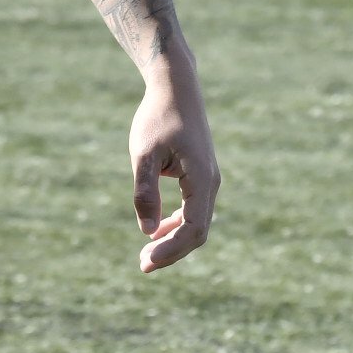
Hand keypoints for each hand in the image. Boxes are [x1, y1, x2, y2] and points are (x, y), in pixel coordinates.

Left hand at [128, 61, 217, 273]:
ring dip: (174, 240)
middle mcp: (210, 182)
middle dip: (172, 251)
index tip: (145, 262)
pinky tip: (156, 230)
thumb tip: (147, 231)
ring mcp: (208, 179)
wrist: (175, 87)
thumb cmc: (157, 117)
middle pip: (198, 232)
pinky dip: (177, 224)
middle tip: (142, 265)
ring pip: (197, 223)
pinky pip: (194, 209)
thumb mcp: (144, 155)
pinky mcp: (201, 175)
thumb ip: (145, 193)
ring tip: (146, 253)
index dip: (171, 250)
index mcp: (201, 179)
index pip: (192, 228)